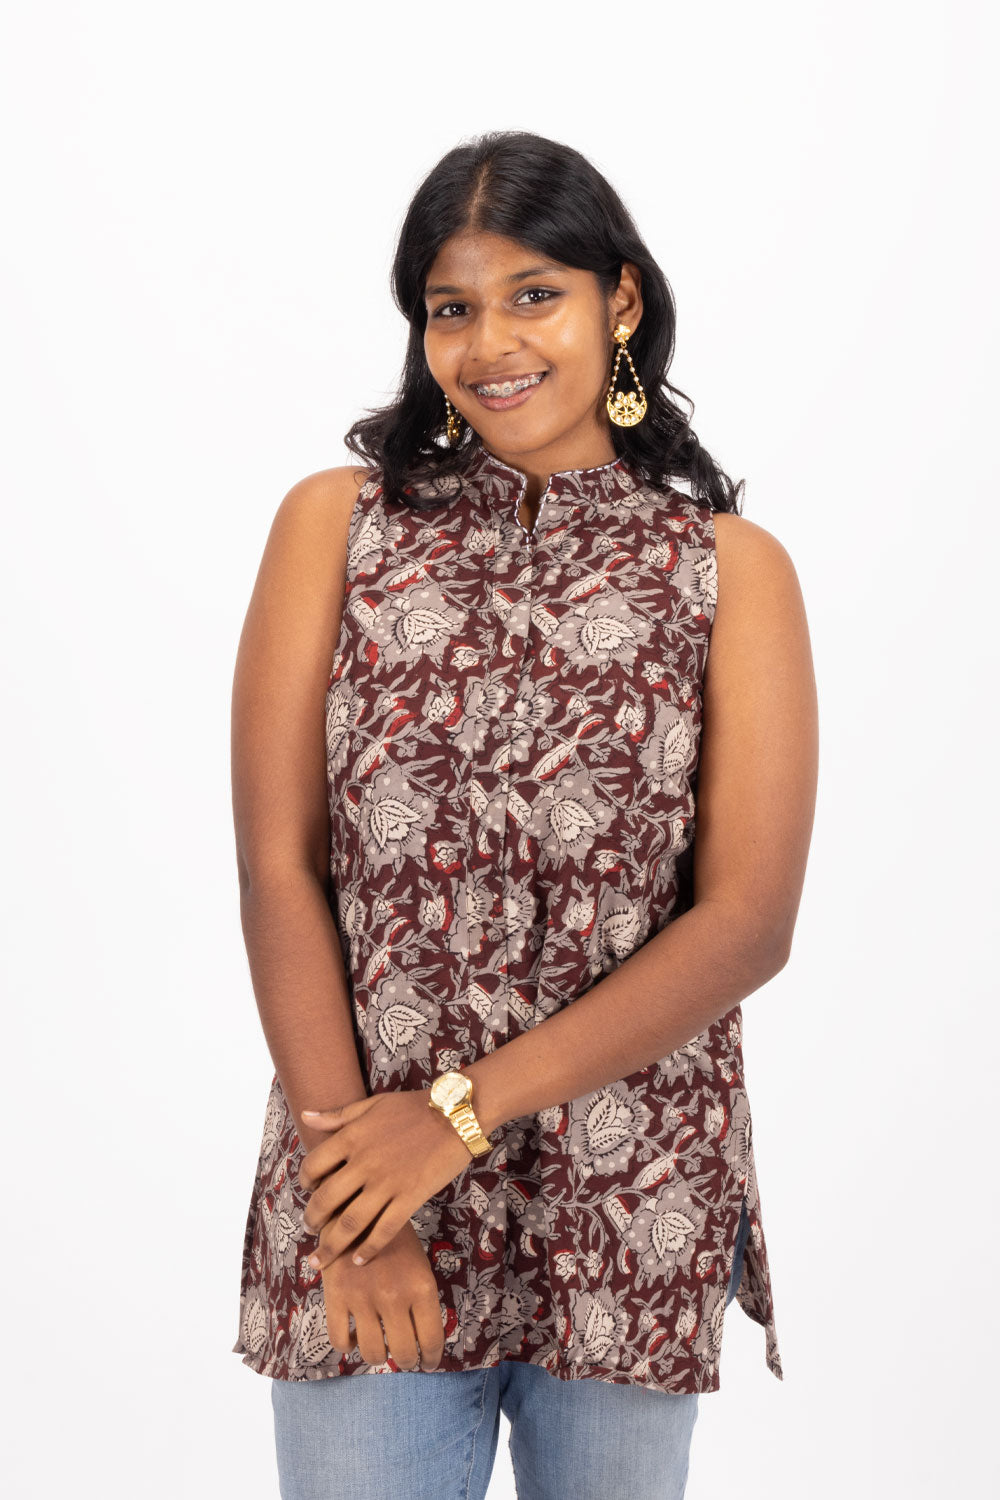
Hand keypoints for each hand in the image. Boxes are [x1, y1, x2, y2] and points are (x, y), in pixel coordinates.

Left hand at [298, 1088, 479, 1270]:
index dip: (305, 1182)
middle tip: (309, 1230)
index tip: (308, 1191)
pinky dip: (369, 1249)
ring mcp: (387, 1183)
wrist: (456, 1115)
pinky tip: (359, 1261)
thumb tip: (306, 1116)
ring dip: (331, 1245)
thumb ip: (338, 1115)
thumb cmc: (413, 1107)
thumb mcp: (372, 1104)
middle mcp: (364, 1163)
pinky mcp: (410, 1198)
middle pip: (325, 1200)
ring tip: (323, 1257)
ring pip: (350, 1223)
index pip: (313, 1165)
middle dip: (312, 1220)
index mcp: (352, 1138)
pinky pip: (384, 1230)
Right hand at [321, 1220, 446, 1370]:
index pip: (432, 1340)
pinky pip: (340, 1340)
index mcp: (421, 1288)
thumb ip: (421, 1299)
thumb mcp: (419, 1264)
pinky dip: (348, 1346)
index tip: (429, 1364)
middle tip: (405, 1360)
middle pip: (403, 1354)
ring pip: (373, 1354)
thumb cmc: (394, 1237)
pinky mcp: (336, 1297)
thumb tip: (424, 1338)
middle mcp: (394, 1298)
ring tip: (380, 1349)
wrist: (357, 1205)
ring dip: (379, 1357)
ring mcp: (363, 1299)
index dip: (431, 1359)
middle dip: (407, 1363)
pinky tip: (354, 1336)